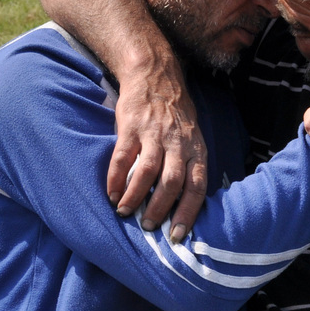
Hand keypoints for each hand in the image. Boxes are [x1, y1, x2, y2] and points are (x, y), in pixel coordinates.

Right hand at [109, 62, 206, 242]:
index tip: (177, 235)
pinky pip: (124, 156)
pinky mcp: (132, 126)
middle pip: (173, 182)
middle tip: (148, 226)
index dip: (188, 212)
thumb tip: (182, 205)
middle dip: (160, 208)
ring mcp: (154, 134)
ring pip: (148, 171)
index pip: (197, 186)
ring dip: (137, 196)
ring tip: (126, 212)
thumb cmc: (175, 115)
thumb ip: (189, 167)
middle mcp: (178, 143)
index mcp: (196, 150)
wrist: (155, 75)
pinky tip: (112, 192)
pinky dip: (117, 177)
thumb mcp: (192, 139)